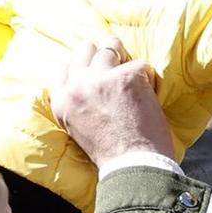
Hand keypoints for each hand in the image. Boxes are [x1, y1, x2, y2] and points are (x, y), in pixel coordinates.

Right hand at [51, 45, 172, 163]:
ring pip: (112, 46)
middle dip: (104, 54)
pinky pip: (141, 64)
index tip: (97, 71)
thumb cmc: (110, 152)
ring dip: (126, 60)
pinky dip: (150, 78)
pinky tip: (150, 97)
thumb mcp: (77, 126)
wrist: (133, 166)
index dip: (83, 65)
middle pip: (86, 49)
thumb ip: (77, 100)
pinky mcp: (127, 76)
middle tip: (118, 69)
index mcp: (61, 101)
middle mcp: (77, 86)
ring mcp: (101, 78)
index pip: (64, 66)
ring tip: (135, 80)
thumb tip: (87, 77)